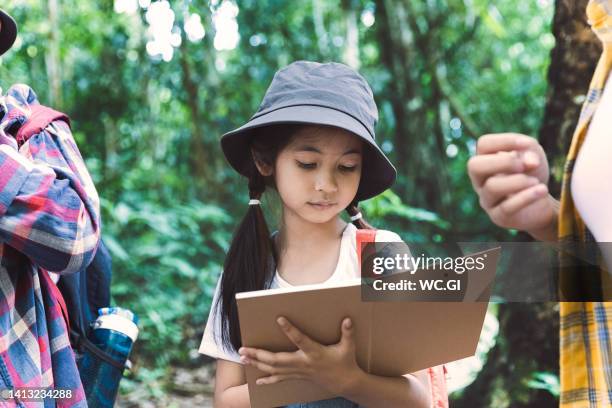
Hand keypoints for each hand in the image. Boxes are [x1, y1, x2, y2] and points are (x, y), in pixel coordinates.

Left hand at [238, 316, 362, 395]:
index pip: (300, 339)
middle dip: (258, 354)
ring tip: (243, 358)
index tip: (279, 319)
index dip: (290, 329)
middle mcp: (303, 363)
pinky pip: (279, 379)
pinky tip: (257, 380)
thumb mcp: (348, 347)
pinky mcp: (297, 376)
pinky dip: (267, 379)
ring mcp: (298, 371)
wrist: (345, 383)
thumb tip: (348, 320)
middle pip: (277, 359)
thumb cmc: (345, 362)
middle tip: (243, 349)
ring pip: (274, 369)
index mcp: (315, 352)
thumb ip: (348, 333)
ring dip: (257, 364)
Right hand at [467, 133, 557, 238]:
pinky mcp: (498, 216)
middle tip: (523, 166)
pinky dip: (527, 197)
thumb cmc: (531, 174)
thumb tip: (528, 162)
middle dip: (503, 162)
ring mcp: (486, 199)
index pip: (484, 144)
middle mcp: (480, 180)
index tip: (526, 144)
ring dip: (518, 181)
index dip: (505, 141)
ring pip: (492, 187)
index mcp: (485, 160)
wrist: (541, 203)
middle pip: (474, 166)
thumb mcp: (533, 156)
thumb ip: (530, 151)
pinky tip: (542, 190)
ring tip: (535, 181)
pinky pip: (506, 207)